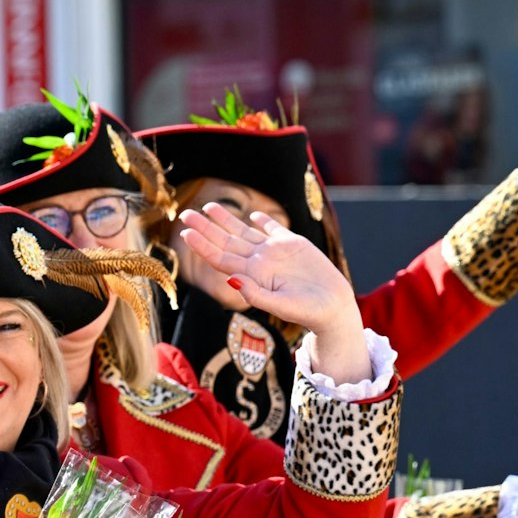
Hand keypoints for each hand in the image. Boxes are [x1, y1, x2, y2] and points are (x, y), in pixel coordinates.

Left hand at [178, 205, 369, 381]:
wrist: (332, 307)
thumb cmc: (306, 312)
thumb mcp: (280, 305)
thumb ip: (255, 294)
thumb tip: (230, 280)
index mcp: (252, 276)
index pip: (220, 258)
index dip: (202, 246)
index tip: (185, 233)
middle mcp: (258, 262)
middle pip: (225, 241)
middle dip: (205, 227)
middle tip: (185, 214)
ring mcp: (274, 252)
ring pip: (244, 231)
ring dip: (226, 219)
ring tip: (208, 206)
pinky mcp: (293, 244)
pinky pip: (273, 229)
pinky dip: (263, 221)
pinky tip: (252, 215)